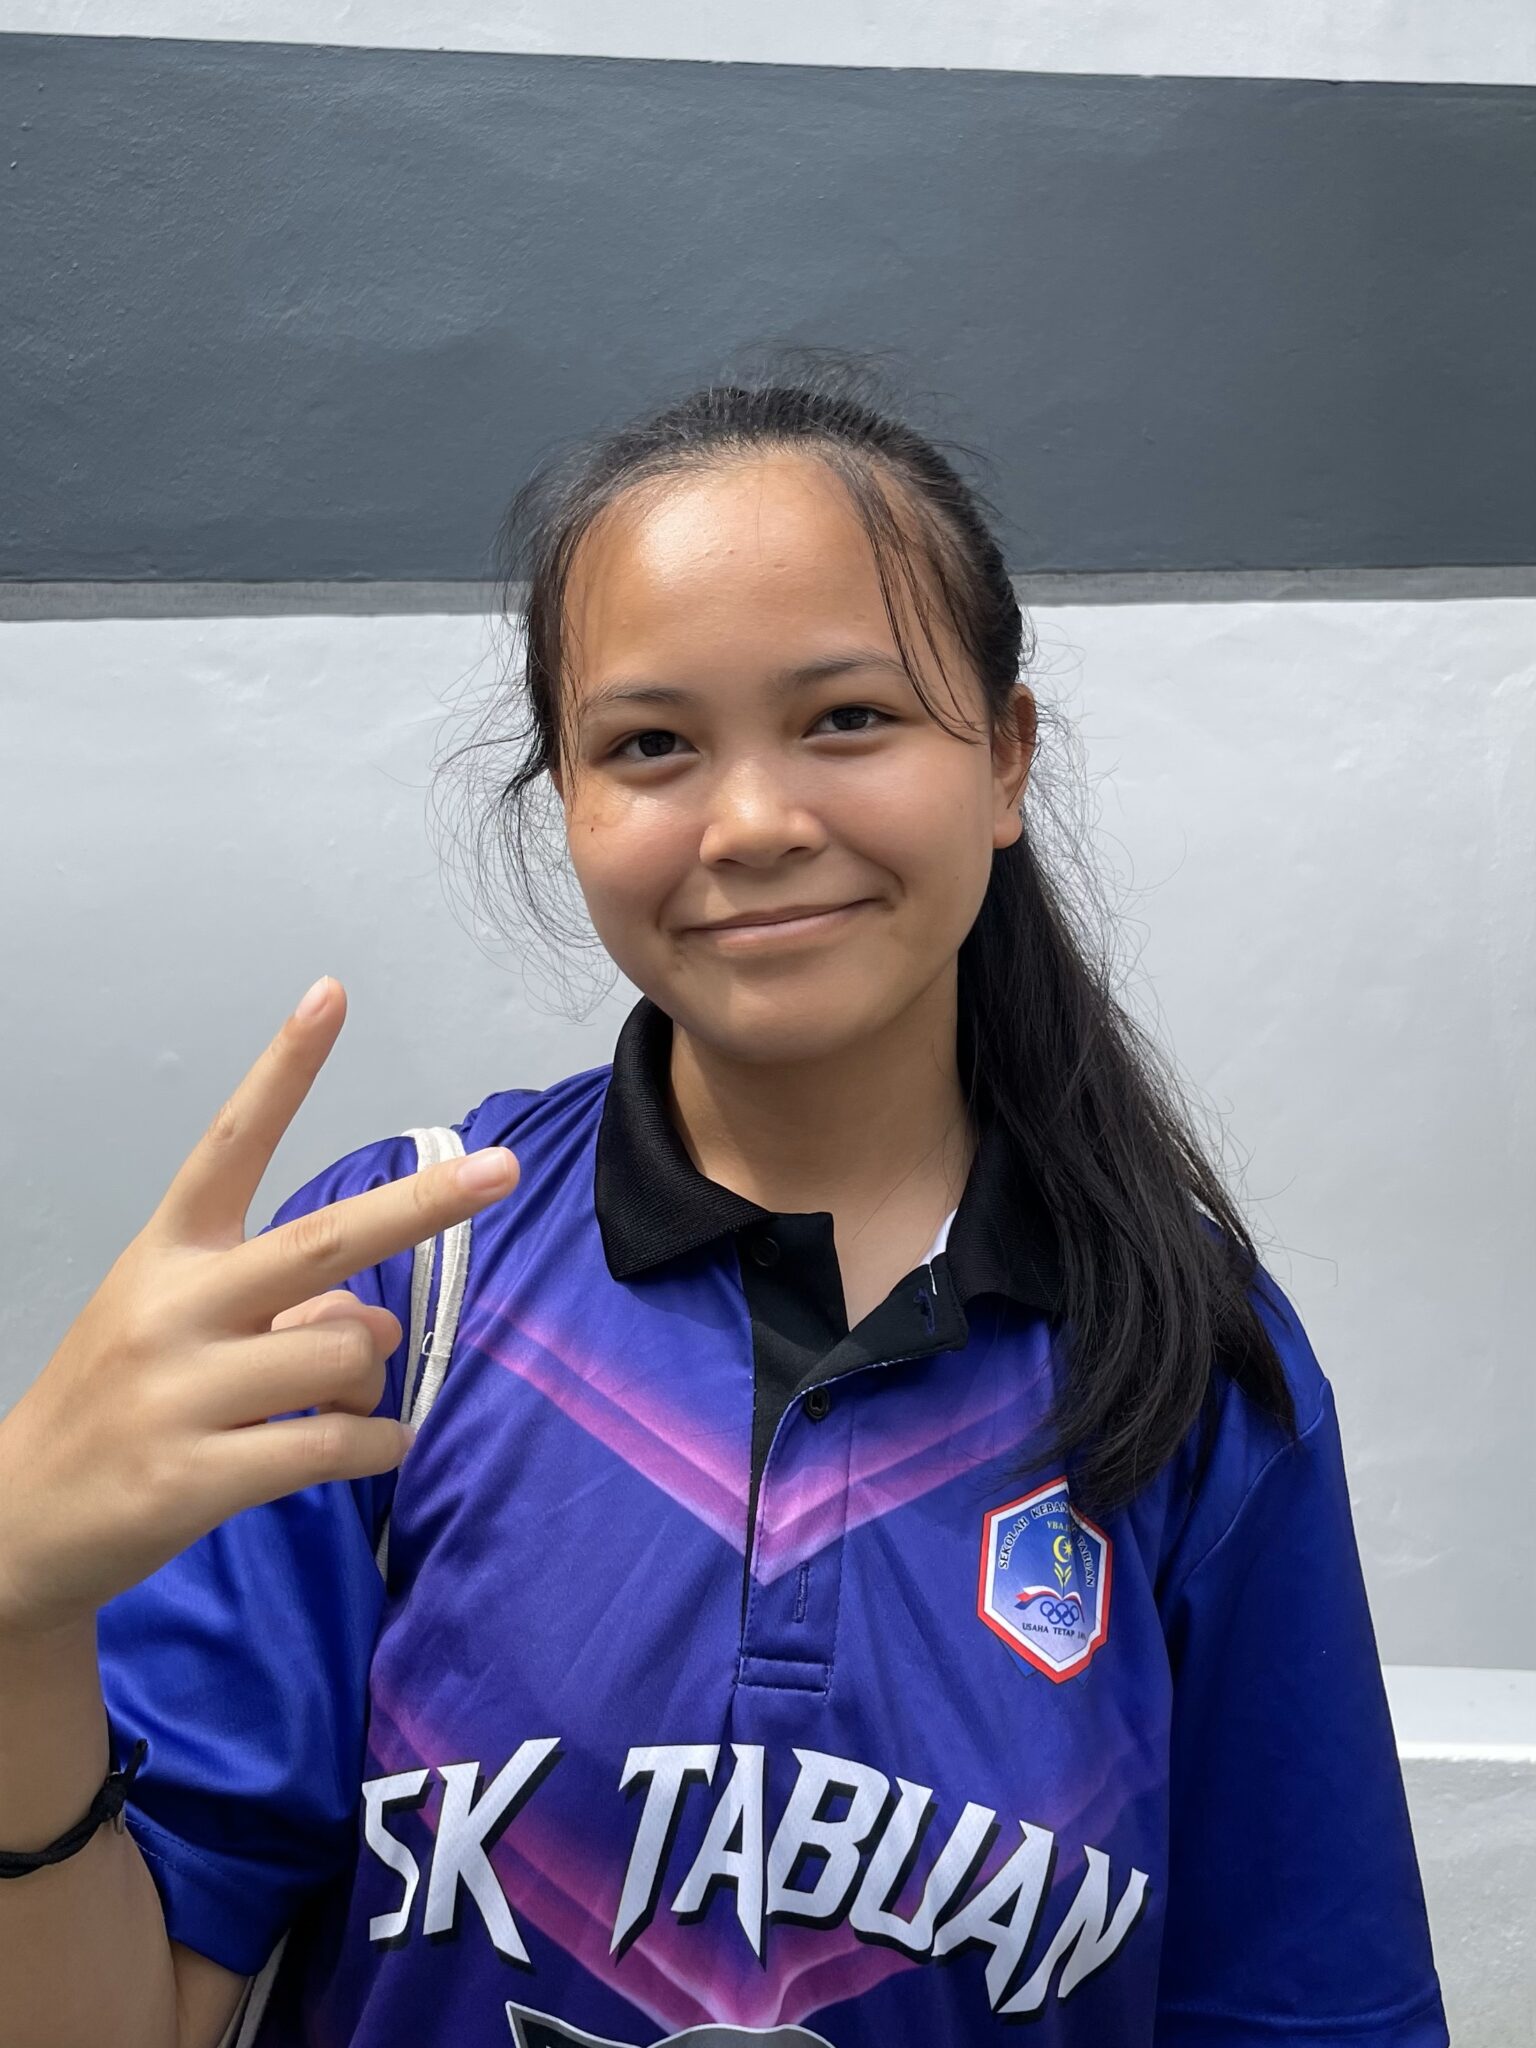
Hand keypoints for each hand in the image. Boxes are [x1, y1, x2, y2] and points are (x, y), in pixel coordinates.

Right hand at [0, 978, 518, 1638]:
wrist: (22, 1523)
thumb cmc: (126, 1404)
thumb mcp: (188, 1333)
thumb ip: (289, 1308)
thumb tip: (379, 1321)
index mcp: (170, 1252)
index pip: (232, 1142)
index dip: (284, 1068)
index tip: (332, 995)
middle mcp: (174, 1306)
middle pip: (323, 1241)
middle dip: (423, 1203)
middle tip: (503, 1169)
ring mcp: (181, 1392)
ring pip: (344, 1354)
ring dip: (372, 1380)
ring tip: (342, 1405)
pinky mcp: (196, 1475)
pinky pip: (336, 1445)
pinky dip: (377, 1445)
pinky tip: (369, 1446)